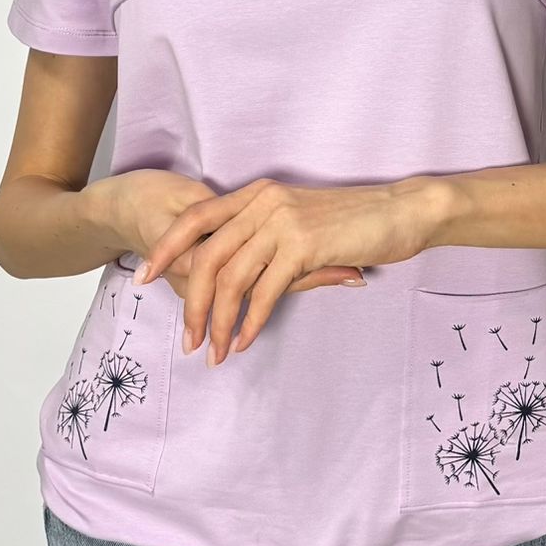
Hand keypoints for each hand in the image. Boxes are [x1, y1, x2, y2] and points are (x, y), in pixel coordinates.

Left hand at [133, 175, 436, 365]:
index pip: (197, 218)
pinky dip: (249, 322)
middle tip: (186, 340)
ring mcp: (281, 223)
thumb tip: (246, 273)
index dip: (167, 248)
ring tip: (213, 352)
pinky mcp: (303, 246)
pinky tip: (243, 342)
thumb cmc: (358, 220)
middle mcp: (263, 203)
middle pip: (208, 257)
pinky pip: (264, 292)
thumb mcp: (302, 220)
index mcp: (258, 194)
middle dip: (190, 303)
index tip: (144, 275)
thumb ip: (271, 239)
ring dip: (217, 322)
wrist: (402, 211)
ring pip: (231, 279)